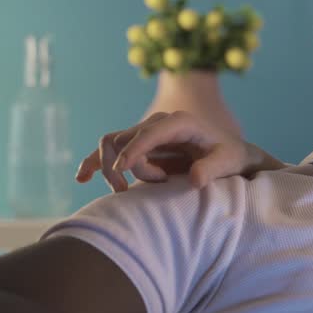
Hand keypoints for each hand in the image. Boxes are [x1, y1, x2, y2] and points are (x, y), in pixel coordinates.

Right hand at [75, 111, 268, 192]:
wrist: (229, 154)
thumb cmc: (230, 156)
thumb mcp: (228, 162)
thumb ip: (212, 169)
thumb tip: (194, 179)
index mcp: (180, 122)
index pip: (149, 133)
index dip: (133, 150)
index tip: (120, 170)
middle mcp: (159, 122)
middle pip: (126, 139)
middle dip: (129, 166)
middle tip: (145, 188)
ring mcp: (147, 132)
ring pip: (112, 143)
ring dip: (111, 167)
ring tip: (123, 190)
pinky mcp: (140, 144)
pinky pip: (110, 149)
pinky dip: (95, 162)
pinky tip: (82, 178)